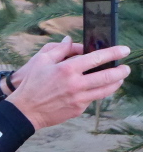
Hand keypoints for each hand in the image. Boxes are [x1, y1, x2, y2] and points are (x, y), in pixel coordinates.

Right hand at [6, 37, 130, 129]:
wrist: (25, 110)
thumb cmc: (31, 84)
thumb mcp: (40, 61)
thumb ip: (58, 50)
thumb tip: (69, 40)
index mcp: (67, 69)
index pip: (98, 58)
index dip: (114, 53)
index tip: (124, 50)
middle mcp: (76, 84)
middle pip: (108, 76)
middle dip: (121, 71)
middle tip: (126, 68)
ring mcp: (78, 98)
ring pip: (105, 90)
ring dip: (115, 83)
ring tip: (119, 79)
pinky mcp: (78, 109)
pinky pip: (92, 99)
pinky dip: (97, 93)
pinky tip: (98, 89)